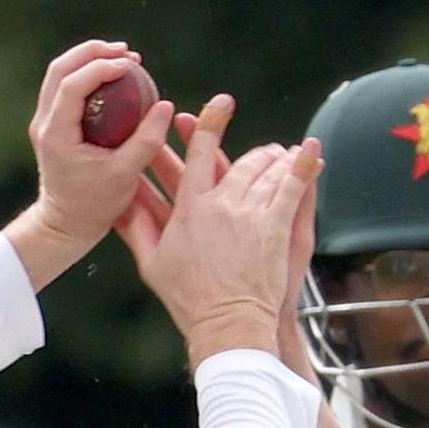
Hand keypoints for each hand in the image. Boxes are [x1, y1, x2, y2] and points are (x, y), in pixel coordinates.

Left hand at [3, 40, 175, 289]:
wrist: (65, 224)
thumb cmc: (95, 205)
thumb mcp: (125, 175)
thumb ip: (146, 140)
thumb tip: (166, 105)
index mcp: (56, 134)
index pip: (72, 85)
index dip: (101, 68)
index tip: (131, 64)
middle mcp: (44, 123)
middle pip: (59, 68)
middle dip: (92, 53)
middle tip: (126, 51)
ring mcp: (45, 122)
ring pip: (59, 74)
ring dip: (89, 60)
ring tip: (123, 58)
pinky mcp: (53, 124)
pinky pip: (66, 88)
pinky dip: (88, 75)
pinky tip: (115, 78)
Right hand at [121, 94, 322, 368]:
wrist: (227, 324)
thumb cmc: (187, 298)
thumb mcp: (150, 262)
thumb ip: (133, 227)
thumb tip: (115, 203)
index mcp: (190, 207)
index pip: (201, 153)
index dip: (210, 124)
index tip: (221, 103)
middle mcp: (221, 204)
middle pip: (240, 161)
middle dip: (253, 150)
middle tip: (264, 149)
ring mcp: (251, 214)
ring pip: (267, 171)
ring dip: (277, 159)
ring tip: (284, 156)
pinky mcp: (276, 227)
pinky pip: (293, 188)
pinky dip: (304, 167)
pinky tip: (313, 151)